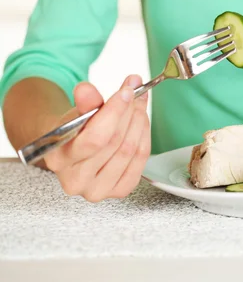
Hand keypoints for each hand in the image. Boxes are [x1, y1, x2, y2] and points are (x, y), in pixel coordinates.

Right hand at [44, 75, 150, 201]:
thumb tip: (86, 90)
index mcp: (59, 160)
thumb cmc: (73, 132)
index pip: (95, 138)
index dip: (115, 112)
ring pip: (131, 150)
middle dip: (130, 113)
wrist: (73, 152)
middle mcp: (77, 181)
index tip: (127, 91)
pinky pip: (140, 160)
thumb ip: (83, 103)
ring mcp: (99, 190)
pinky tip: (141, 122)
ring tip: (139, 103)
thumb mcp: (74, 114)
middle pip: (116, 144)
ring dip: (140, 122)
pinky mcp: (120, 191)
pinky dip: (145, 137)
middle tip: (137, 92)